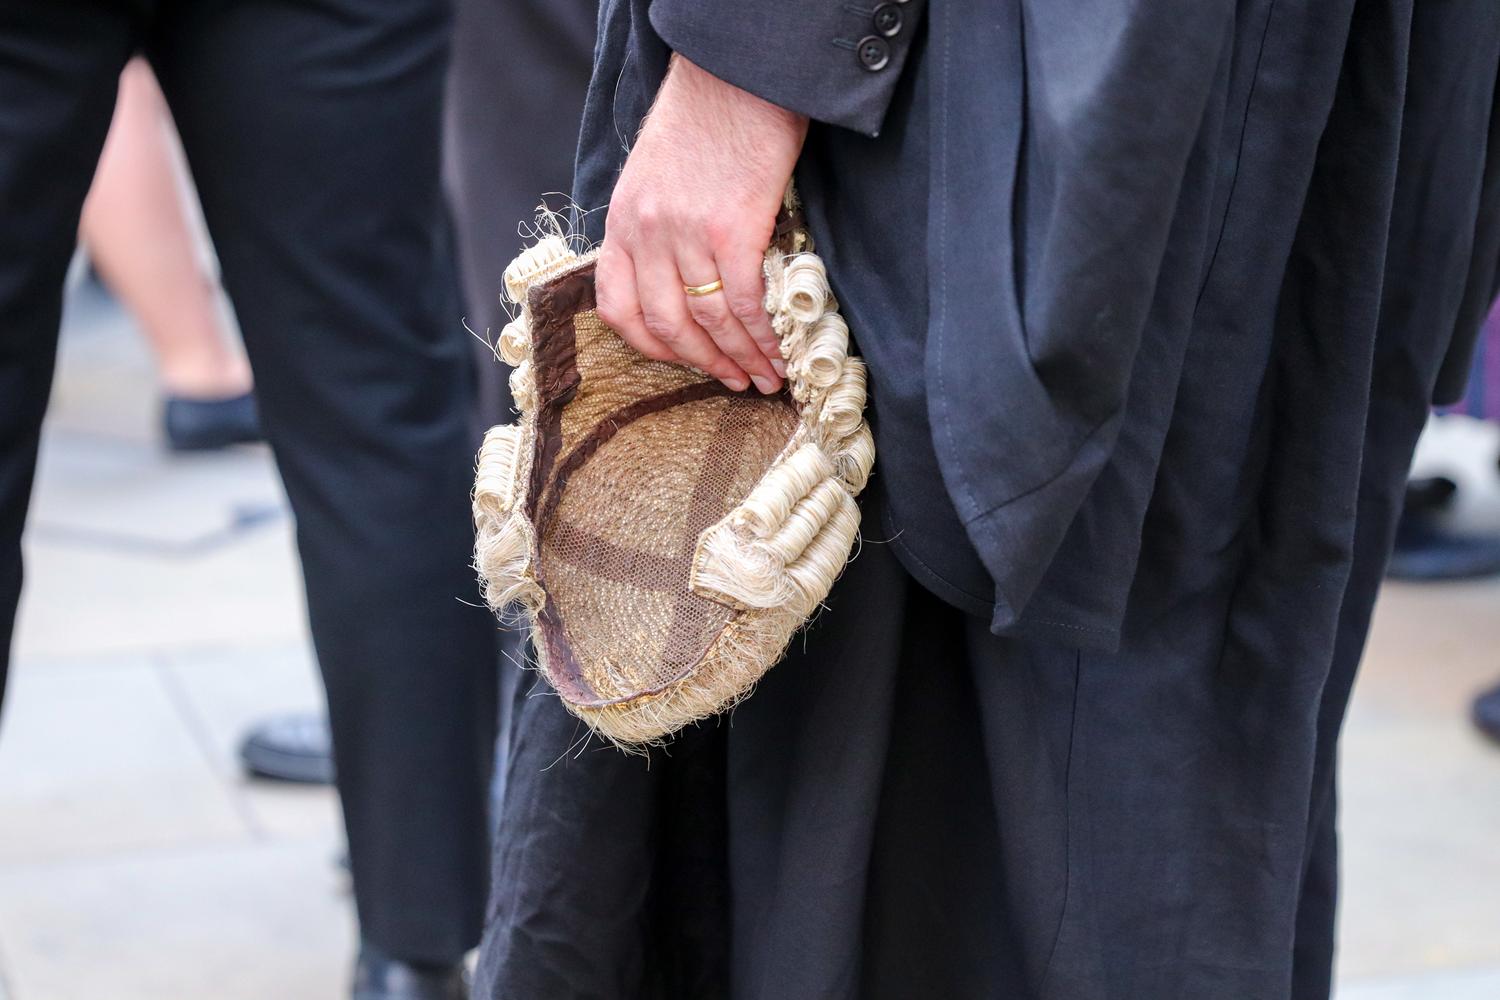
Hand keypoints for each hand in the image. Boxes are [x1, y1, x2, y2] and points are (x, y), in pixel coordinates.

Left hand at [595, 55, 808, 393]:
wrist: (738, 73)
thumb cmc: (707, 116)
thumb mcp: (657, 174)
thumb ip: (660, 226)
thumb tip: (690, 275)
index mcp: (623, 222)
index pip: (618, 307)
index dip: (650, 346)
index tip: (680, 361)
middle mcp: (646, 234)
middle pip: (666, 325)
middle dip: (704, 364)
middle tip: (734, 381)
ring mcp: (686, 236)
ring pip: (709, 321)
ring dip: (741, 357)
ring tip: (765, 377)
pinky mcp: (731, 232)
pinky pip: (743, 303)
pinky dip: (763, 335)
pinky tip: (779, 350)